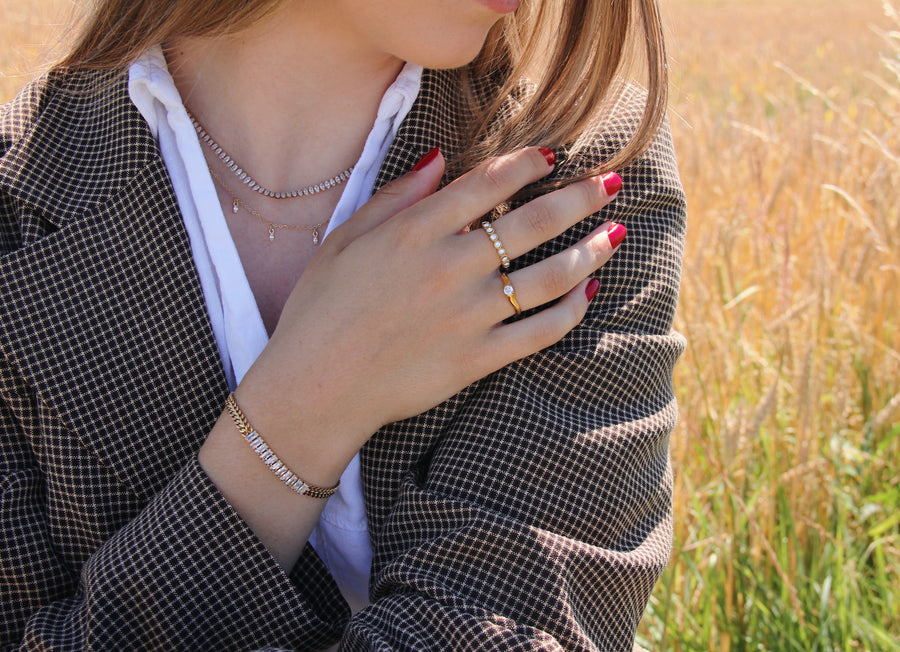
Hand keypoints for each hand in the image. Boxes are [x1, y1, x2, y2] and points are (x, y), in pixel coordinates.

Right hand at [238, 147, 623, 477]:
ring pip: (548, 277)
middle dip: (581, 198)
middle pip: (534, 223)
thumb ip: (396, 197)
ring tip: (616, 236)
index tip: (552, 156)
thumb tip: (439, 158)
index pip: (489, 183)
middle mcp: (451, 267)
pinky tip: (587, 295)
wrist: (314, 387)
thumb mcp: (345, 239)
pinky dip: (569, 313)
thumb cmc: (320, 309)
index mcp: (417, 231)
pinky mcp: (477, 360)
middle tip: (612, 184)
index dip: (528, 164)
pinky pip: (539, 333)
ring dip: (589, 253)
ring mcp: (468, 316)